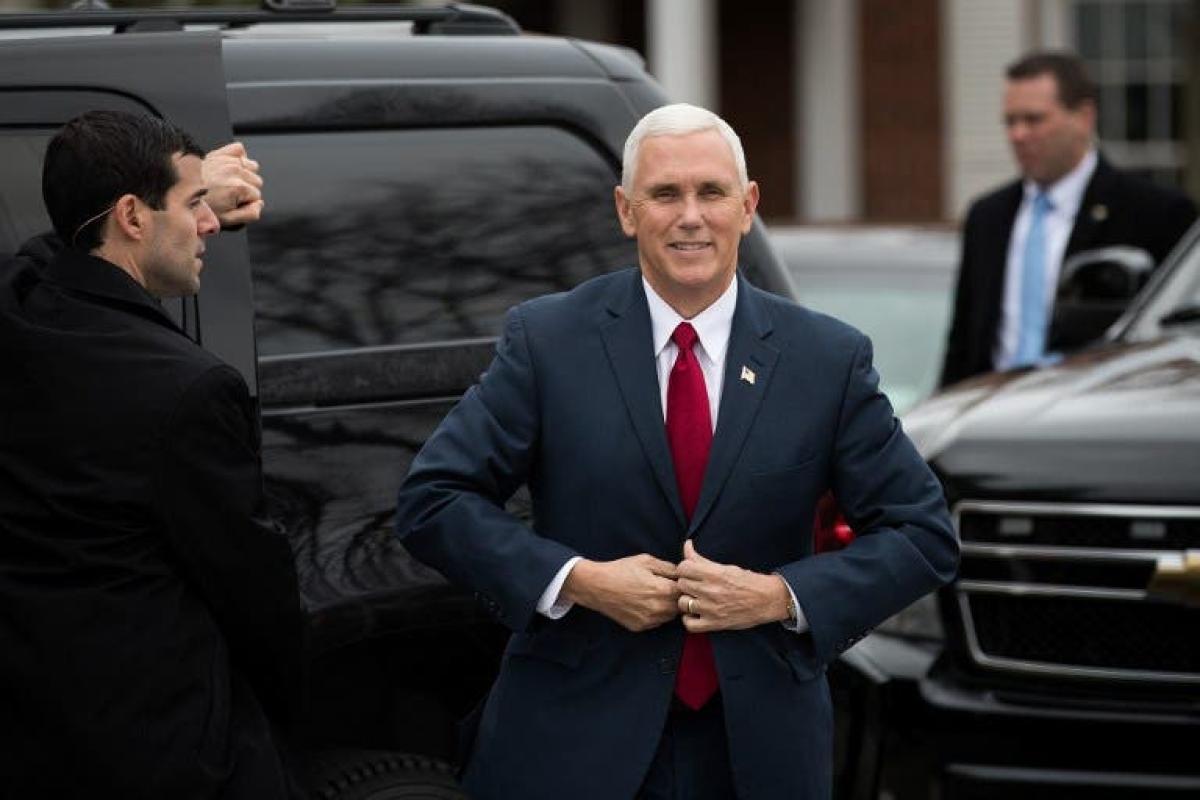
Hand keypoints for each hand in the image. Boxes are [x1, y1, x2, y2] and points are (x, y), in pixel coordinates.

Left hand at [202, 142, 264, 227]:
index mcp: (239, 187)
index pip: (257, 196)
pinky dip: (237, 157)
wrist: (181, 193)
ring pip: (251, 166)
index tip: (233, 205)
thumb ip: (250, 214)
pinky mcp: (219, 153)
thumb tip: (259, 204)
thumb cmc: (203, 207)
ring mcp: (227, 160)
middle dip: (247, 189)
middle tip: (230, 195)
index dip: (247, 203)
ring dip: (244, 173)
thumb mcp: (228, 220)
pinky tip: (228, 168)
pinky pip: (239, 149)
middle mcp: (236, 171)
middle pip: (256, 181)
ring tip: (229, 181)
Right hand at [561, 555, 680, 631]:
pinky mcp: (640, 627)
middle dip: (677, 597)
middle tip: (667, 588)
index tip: (678, 581)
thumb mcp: (647, 561)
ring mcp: (649, 620)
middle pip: (680, 606)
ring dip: (668, 607)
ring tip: (656, 595)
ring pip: (669, 616)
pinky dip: (656, 614)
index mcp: (662, 590)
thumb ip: (669, 567)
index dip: (684, 586)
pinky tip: (645, 603)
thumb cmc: (621, 570)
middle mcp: (658, 608)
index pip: (686, 592)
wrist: (597, 586)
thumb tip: (682, 573)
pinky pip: (656, 622)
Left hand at [676, 540, 790, 631]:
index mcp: (714, 574)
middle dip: (686, 583)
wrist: (767, 600)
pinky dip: (690, 619)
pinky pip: (689, 624)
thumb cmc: (747, 581)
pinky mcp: (714, 624)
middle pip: (681, 584)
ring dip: (687, 601)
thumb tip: (686, 545)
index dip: (685, 569)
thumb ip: (702, 559)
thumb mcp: (725, 567)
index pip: (683, 568)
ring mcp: (711, 609)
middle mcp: (710, 591)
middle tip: (695, 585)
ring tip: (696, 599)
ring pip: (682, 603)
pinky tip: (696, 614)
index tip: (690, 572)